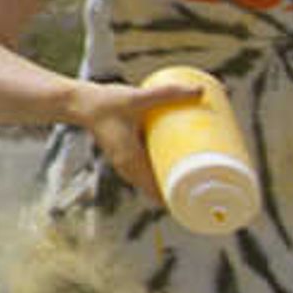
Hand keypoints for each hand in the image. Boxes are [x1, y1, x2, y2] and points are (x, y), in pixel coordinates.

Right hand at [71, 73, 207, 208]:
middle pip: (162, 190)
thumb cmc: (104, 103)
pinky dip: (167, 172)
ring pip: (157, 181)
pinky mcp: (129, 154)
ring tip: (203, 174)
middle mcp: (130, 169)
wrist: (79, 103)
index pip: (159, 193)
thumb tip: (200, 90)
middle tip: (214, 183)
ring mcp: (129, 163)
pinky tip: (182, 163)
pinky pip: (152, 170)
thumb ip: (167, 93)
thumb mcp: (137, 98)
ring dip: (177, 182)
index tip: (205, 200)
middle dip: (187, 191)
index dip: (182, 201)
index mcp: (132, 164)